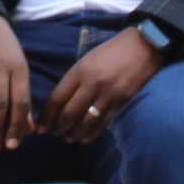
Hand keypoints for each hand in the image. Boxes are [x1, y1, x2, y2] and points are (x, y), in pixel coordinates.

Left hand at [43, 28, 160, 142]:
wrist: (143, 45)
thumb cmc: (112, 51)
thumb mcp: (88, 60)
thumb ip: (75, 79)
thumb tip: (61, 102)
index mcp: (80, 70)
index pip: (57, 98)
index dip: (46, 116)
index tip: (40, 127)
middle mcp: (92, 83)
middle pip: (69, 113)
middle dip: (58, 127)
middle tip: (54, 134)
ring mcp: (108, 94)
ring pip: (86, 122)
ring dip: (74, 133)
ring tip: (68, 138)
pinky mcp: (122, 101)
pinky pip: (104, 123)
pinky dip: (92, 133)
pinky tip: (85, 138)